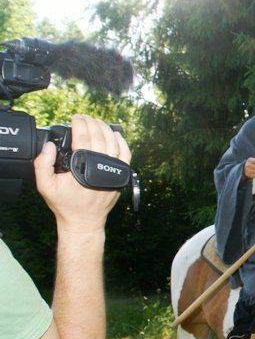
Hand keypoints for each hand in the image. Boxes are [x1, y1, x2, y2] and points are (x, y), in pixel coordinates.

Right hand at [34, 115, 130, 233]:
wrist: (84, 221)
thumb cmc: (66, 204)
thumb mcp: (45, 185)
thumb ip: (43, 164)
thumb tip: (50, 146)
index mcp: (81, 167)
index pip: (83, 137)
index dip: (79, 123)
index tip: (76, 117)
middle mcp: (99, 167)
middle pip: (99, 136)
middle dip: (91, 123)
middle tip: (85, 117)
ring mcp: (112, 171)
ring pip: (113, 143)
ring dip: (105, 129)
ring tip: (97, 122)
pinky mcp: (121, 176)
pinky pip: (126, 155)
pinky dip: (122, 142)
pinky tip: (116, 134)